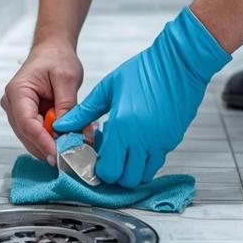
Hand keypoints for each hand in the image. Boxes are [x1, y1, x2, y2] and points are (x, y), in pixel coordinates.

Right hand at [1, 40, 83, 164]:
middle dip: (49, 146)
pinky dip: (52, 139)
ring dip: (52, 144)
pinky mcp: (26, 116)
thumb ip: (67, 105)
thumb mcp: (67, 79)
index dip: (42, 141)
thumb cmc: (56, 57)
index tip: (58, 154)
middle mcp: (12, 104)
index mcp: (18, 91)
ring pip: (32, 138)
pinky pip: (38, 134)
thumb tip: (66, 132)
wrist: (52, 50)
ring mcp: (17, 112)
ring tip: (75, 144)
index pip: (27, 123)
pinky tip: (68, 138)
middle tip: (72, 154)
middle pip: (27, 135)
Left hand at [53, 7, 230, 185]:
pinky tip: (138, 142)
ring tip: (124, 150)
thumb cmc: (145, 70)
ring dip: (131, 169)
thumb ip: (85, 111)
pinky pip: (157, 162)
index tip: (95, 158)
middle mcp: (143, 140)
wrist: (180, 62)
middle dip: (115, 173)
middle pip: (125, 179)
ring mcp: (160, 142)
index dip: (99, 168)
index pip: (108, 169)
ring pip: (143, 175)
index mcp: (123, 126)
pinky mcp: (172, 140)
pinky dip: (146, 160)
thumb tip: (63, 124)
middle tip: (108, 157)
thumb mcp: (108, 88)